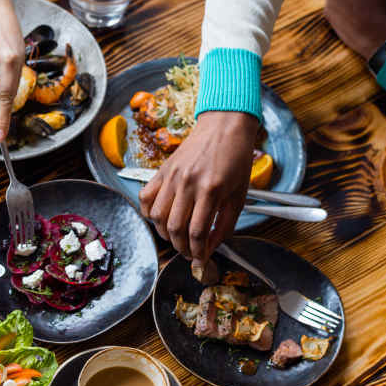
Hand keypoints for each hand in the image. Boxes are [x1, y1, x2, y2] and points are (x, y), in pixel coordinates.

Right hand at [139, 111, 257, 266]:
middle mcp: (188, 183)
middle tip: (189, 253)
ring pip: (157, 216)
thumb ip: (225, 224)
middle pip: (175, 228)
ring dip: (165, 234)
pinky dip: (149, 213)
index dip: (198, 253)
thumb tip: (210, 247)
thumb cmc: (236, 158)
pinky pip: (146, 197)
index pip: (197, 232)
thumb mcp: (239, 195)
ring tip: (176, 237)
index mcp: (211, 189)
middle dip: (181, 248)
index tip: (200, 260)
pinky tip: (160, 218)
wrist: (224, 125)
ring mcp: (172, 176)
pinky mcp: (162, 170)